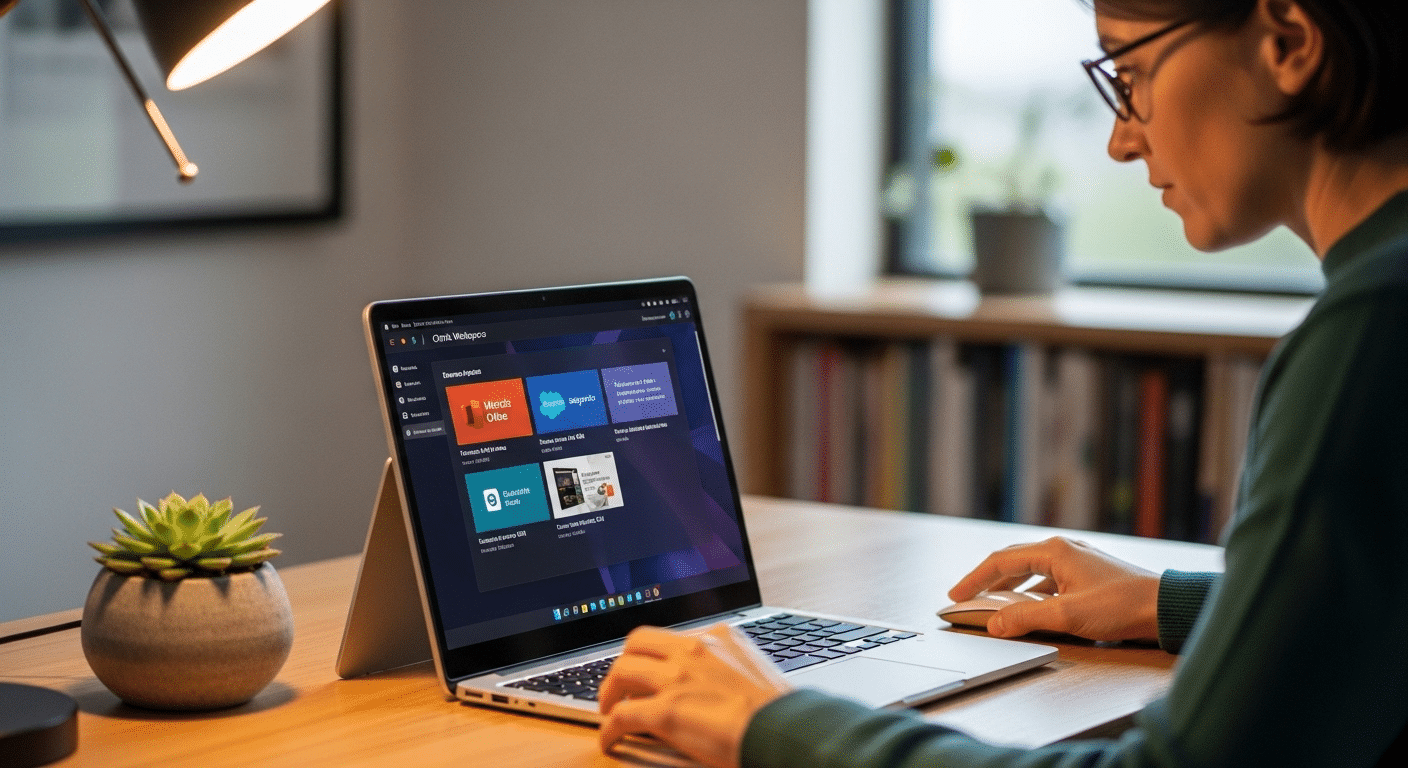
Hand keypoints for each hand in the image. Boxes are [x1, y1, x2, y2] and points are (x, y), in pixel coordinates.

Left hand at [599, 623, 792, 767]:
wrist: (782, 731)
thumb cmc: (776, 710)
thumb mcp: (752, 668)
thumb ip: (727, 664)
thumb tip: (712, 680)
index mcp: (715, 637)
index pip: (670, 636)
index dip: (651, 654)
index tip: (646, 666)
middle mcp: (692, 650)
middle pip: (637, 643)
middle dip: (623, 664)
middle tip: (620, 685)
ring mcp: (676, 679)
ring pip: (622, 672)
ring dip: (609, 692)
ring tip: (609, 709)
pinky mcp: (666, 711)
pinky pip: (622, 716)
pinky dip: (609, 729)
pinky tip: (610, 739)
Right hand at [948, 537, 1160, 641]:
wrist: (1165, 607)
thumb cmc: (1121, 606)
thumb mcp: (1066, 616)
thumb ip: (1025, 618)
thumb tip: (993, 623)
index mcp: (1053, 551)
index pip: (1000, 561)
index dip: (974, 579)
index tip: (955, 595)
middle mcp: (1063, 550)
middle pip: (1013, 562)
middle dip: (987, 581)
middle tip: (967, 597)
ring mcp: (1077, 561)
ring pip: (1032, 571)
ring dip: (1010, 588)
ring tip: (995, 604)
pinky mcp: (1088, 575)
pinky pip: (1049, 580)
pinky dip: (1032, 593)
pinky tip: (1032, 609)